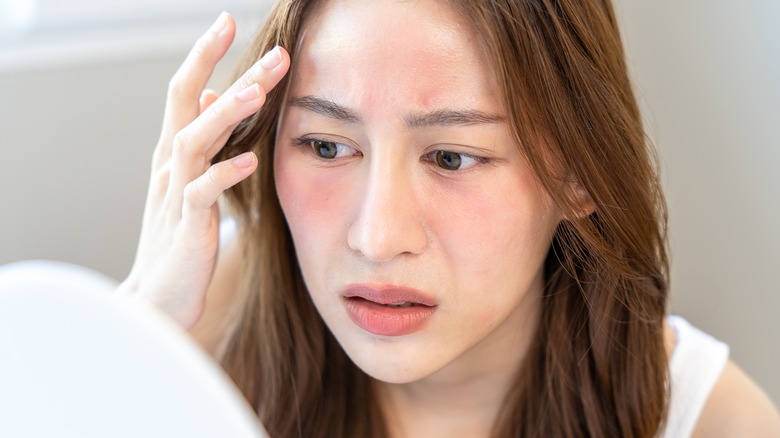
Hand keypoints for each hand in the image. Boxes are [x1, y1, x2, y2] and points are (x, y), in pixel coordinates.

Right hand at [117, 12, 289, 327]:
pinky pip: (202, 194)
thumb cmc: (179, 241)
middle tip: (273, 51)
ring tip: (258, 91)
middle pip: (192, 105)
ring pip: (193, 141)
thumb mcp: (191, 182)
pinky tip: (251, 161)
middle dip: (228, 71)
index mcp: (175, 154)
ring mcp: (176, 195)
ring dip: (225, 115)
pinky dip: (224, 175)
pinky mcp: (186, 228)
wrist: (158, 297)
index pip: (187, 93)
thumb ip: (207, 141)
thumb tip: (219, 96)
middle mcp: (171, 167)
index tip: (228, 21)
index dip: (204, 56)